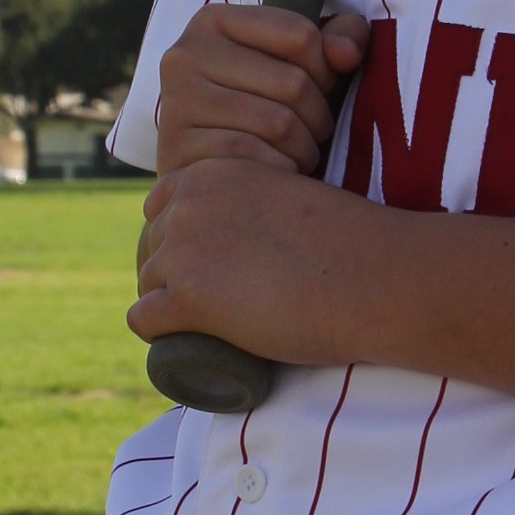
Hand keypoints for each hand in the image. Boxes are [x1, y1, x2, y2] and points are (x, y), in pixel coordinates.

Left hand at [128, 159, 362, 366]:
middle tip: (207, 306)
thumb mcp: (288, 199)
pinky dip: (160, 336)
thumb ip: (258, 205)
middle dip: (171, 276)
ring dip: (168, 308)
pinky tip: (183, 343)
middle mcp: (188, 203)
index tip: (201, 268)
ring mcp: (183, 249)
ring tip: (203, 329)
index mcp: (213, 172)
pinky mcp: (186, 297)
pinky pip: (142, 320)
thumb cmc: (348, 244)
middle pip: (150, 247)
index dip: (178, 240)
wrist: (372, 277)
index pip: (160, 207)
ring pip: (146, 285)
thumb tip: (248, 241)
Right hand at [155, 2, 367, 177]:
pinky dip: (279, 170)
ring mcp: (176, 103)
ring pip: (278, 124)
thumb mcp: (301, 60)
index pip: (300, 35)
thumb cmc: (263, 104)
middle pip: (293, 83)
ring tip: (298, 153)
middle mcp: (185, 55)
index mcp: (214, 21)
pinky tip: (275, 173)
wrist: (204, 165)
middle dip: (319, 116)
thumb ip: (341, 38)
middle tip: (313, 132)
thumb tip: (346, 54)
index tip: (320, 89)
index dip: (327, 69)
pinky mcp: (176, 150)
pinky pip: (253, 159)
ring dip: (305, 148)